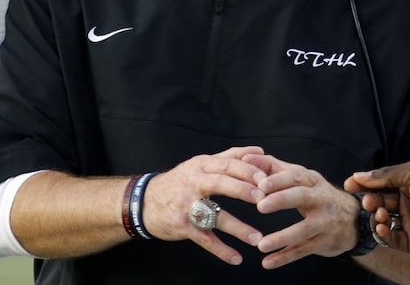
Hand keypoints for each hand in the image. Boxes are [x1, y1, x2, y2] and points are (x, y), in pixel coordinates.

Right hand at [142, 146, 267, 264]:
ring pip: (215, 216)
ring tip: (257, 237)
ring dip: (238, 228)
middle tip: (263, 198)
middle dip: (243, 190)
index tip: (266, 178)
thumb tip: (259, 151)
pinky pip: (204, 239)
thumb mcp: (201, 163)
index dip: (246, 170)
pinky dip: (221, 250)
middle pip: (220, 183)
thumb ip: (231, 156)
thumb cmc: (181, 181)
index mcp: (201, 165)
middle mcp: (193, 182)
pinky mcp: (182, 226)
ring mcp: (186, 205)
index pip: (227, 164)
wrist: (143, 202)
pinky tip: (237, 258)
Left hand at [243, 153, 359, 268]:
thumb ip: (273, 167)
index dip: (278, 179)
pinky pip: (303, 250)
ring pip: (303, 229)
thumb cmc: (316, 195)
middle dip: (281, 200)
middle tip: (260, 205)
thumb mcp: (301, 179)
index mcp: (312, 180)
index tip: (259, 183)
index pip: (295, 176)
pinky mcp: (324, 242)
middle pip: (301, 196)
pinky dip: (285, 257)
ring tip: (261, 245)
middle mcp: (321, 198)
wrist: (353, 219)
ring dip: (282, 237)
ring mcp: (325, 221)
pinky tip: (267, 263)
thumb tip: (245, 157)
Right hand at [344, 157, 409, 257]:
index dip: (365, 184)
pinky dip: (383, 233)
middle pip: (379, 201)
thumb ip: (386, 174)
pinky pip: (390, 238)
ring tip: (380, 213)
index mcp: (408, 184)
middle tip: (368, 202)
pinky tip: (383, 226)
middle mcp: (407, 203)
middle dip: (370, 200)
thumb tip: (359, 175)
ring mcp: (408, 222)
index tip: (350, 184)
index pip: (381, 184)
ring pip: (382, 220)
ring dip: (376, 216)